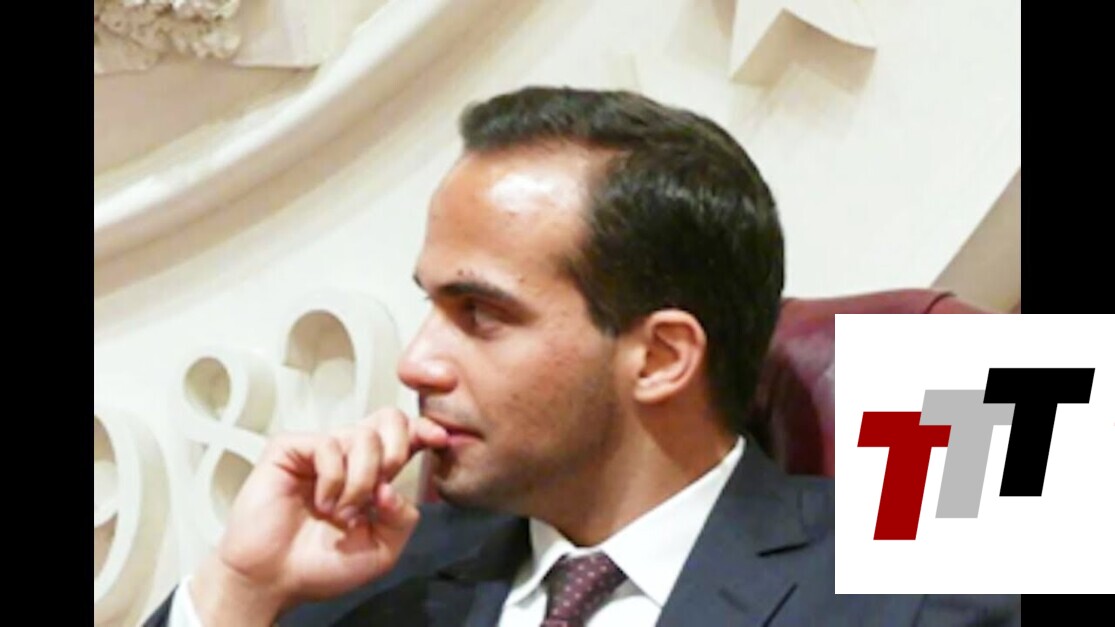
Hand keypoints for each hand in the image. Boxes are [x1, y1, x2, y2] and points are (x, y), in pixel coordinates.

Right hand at [190, 408, 448, 624]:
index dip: (423, 430)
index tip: (439, 439)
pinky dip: (333, 478)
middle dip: (397, 451)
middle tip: (382, 487)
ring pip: (363, 436)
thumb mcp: (381, 551)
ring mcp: (320, 451)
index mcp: (373, 475)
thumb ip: (402, 520)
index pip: (405, 437)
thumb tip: (393, 489)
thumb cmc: (319, 566)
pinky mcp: (290, 449)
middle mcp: (349, 457)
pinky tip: (322, 502)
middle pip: (389, 420)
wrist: (274, 580)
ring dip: (362, 480)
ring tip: (343, 512)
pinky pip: (328, 444)